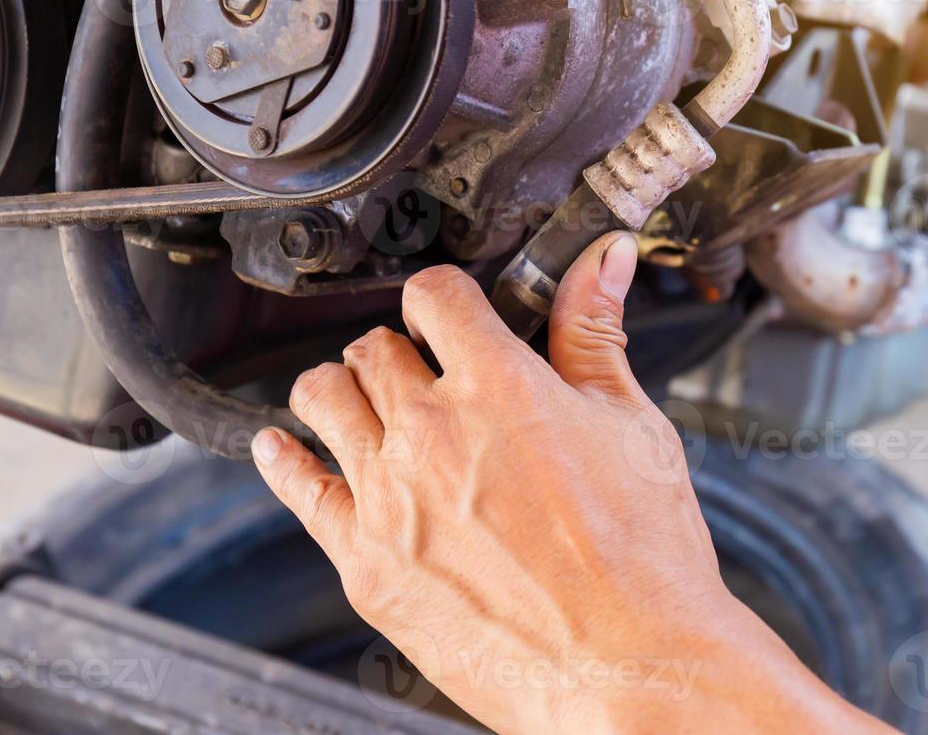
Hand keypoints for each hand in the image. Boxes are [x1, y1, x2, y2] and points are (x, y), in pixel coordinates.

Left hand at [250, 234, 888, 733]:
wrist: (627, 665)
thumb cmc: (642, 556)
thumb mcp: (632, 425)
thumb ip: (595, 333)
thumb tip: (600, 262)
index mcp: (498, 384)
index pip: (435, 295)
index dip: (445, 297)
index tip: (452, 311)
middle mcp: (429, 431)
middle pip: (375, 346)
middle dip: (402, 348)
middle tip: (426, 369)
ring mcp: (387, 497)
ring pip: (324, 399)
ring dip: (344, 388)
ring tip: (366, 400)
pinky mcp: (364, 561)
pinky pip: (296, 487)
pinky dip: (285, 457)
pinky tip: (286, 448)